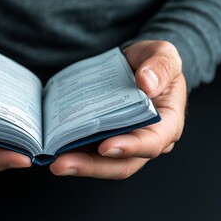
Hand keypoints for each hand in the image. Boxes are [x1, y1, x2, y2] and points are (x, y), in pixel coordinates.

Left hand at [50, 40, 186, 178]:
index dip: (130, 148)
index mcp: (166, 124)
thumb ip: (160, 66)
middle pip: (122, 163)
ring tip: (53, 162)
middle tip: (62, 164)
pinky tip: (55, 149)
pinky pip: (89, 150)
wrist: (136, 66)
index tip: (106, 146)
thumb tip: (146, 83)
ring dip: (78, 164)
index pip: (152, 143)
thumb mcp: (163, 54)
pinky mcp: (105, 138)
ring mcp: (123, 142)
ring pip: (102, 162)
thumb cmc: (153, 63)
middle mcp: (145, 140)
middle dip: (92, 166)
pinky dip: (74, 152)